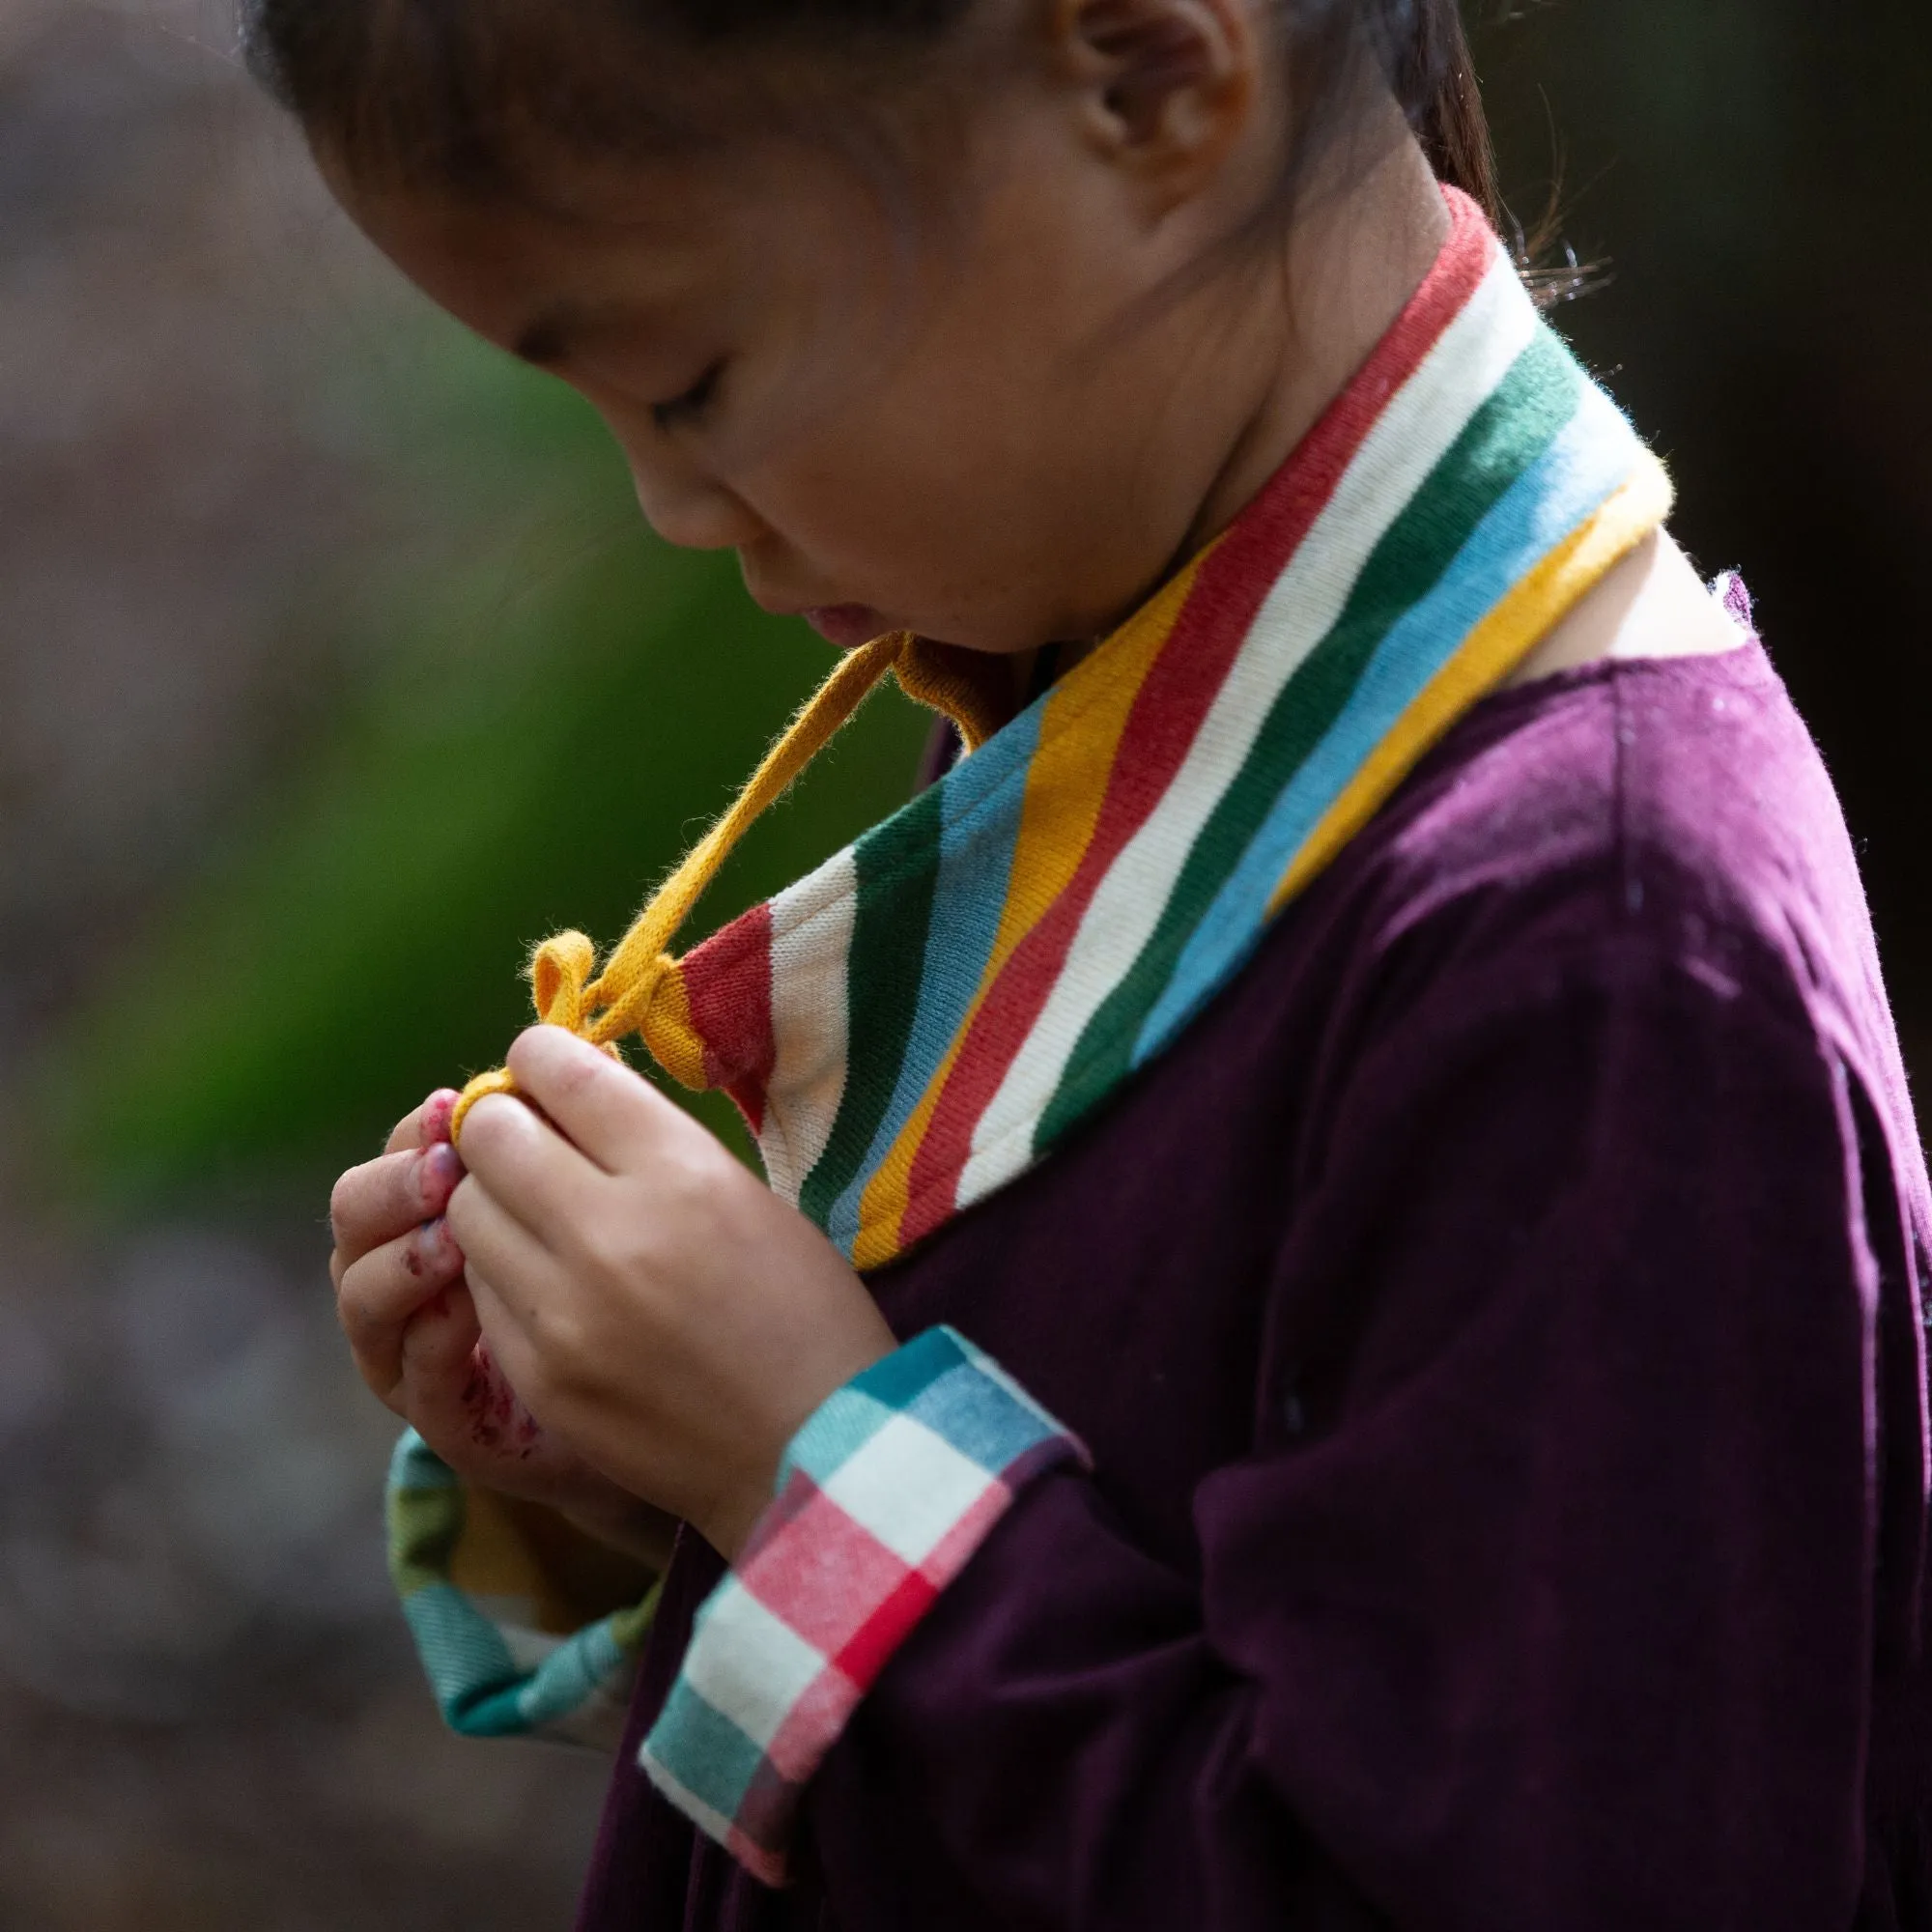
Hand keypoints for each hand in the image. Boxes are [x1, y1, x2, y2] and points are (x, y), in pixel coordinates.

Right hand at [330, 1090, 674, 1567]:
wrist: (673, 1409)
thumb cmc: (647, 1289)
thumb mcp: (617, 1202)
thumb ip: (579, 1140)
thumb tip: (577, 1055)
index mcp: (453, 1200)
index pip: (407, 1145)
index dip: (427, 1125)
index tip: (460, 1105)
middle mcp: (416, 1267)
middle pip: (358, 1205)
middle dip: (398, 1181)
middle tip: (446, 1168)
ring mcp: (415, 1343)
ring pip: (359, 1288)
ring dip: (400, 1257)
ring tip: (449, 1242)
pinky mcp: (442, 1412)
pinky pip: (410, 1371)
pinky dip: (429, 1336)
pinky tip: (463, 1312)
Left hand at [450, 1027, 897, 1560]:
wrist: (814, 1449)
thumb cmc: (802, 1311)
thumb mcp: (744, 1195)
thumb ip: (652, 1141)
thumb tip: (567, 1090)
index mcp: (681, 1171)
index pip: (560, 1072)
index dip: (537, 1057)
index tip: (539, 1066)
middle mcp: (610, 1231)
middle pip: (490, 1134)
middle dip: (499, 1122)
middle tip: (522, 1135)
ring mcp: (564, 1309)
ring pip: (467, 1211)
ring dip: (492, 1198)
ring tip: (534, 1214)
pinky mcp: (537, 1372)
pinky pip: (480, 1290)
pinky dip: (502, 1272)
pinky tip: (546, 1283)